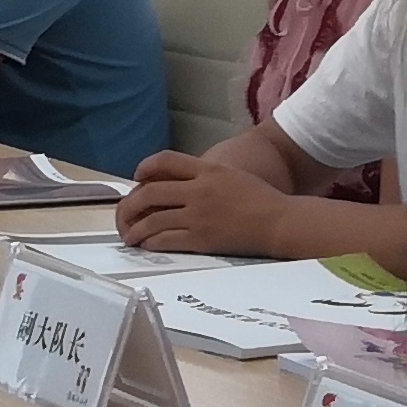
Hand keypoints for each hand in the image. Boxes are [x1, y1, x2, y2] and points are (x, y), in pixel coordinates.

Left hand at [117, 146, 282, 254]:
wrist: (280, 222)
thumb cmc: (260, 199)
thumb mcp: (231, 175)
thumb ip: (204, 175)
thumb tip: (177, 183)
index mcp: (208, 169)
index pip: (166, 160)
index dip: (145, 167)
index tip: (137, 177)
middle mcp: (199, 190)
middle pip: (151, 192)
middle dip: (130, 205)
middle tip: (125, 214)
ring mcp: (199, 215)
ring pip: (154, 220)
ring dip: (136, 229)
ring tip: (129, 236)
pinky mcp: (202, 239)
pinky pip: (166, 240)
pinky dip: (151, 242)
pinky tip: (147, 245)